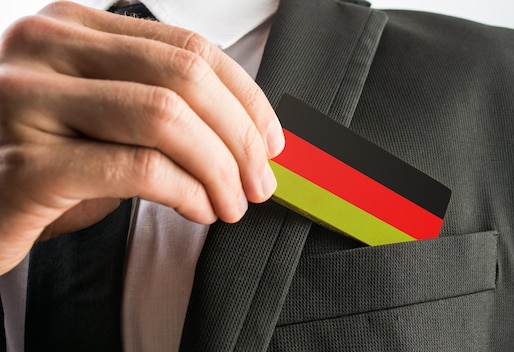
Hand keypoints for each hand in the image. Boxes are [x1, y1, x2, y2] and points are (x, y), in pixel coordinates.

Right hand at [0, 1, 283, 273]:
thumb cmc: (44, 163)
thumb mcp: (104, 118)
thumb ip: (160, 105)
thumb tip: (247, 132)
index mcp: (72, 28)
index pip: (188, 48)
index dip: (246, 97)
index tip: (272, 140)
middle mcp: (45, 48)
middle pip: (184, 77)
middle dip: (241, 136)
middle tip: (260, 180)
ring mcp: (27, 100)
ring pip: (166, 118)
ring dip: (219, 169)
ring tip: (232, 202)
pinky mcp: (25, 164)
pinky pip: (139, 169)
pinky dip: (187, 193)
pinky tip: (199, 210)